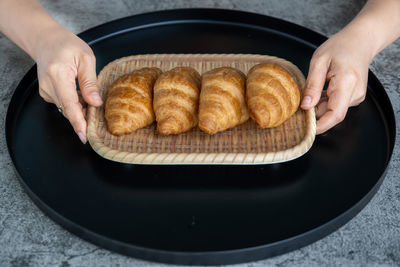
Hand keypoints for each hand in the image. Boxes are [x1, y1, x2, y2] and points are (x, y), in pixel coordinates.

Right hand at [35, 26, 101, 142]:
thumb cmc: (66, 45)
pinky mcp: (47, 94)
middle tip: (98, 117)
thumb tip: (96, 102)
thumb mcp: (86, 58)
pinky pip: (64, 104)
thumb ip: (90, 82)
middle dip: (85, 117)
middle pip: (69, 110)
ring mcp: (45, 91)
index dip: (78, 122)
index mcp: (58, 74)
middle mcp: (48, 85)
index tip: (84, 135)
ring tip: (90, 98)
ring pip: (67, 109)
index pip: (70, 104)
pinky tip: (81, 96)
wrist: (46, 40)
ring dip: (81, 109)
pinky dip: (75, 104)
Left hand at [301, 31, 371, 133]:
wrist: (360, 41)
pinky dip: (326, 101)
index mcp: (346, 82)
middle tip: (300, 104)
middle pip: (333, 114)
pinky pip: (337, 105)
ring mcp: (357, 96)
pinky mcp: (354, 97)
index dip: (321, 126)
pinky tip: (322, 90)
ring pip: (333, 110)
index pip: (335, 114)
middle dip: (315, 114)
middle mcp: (355, 92)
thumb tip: (305, 106)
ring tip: (314, 90)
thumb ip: (312, 85)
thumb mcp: (319, 61)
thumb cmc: (340, 47)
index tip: (306, 129)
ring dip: (320, 106)